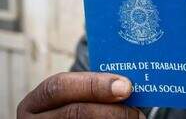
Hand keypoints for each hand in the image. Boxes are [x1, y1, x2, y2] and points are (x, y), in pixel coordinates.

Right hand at [17, 72, 144, 118]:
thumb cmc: (73, 105)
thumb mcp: (72, 95)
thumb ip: (91, 89)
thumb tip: (125, 84)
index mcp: (38, 100)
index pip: (60, 86)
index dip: (94, 84)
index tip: (125, 86)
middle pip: (72, 113)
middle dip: (108, 110)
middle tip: (135, 112)